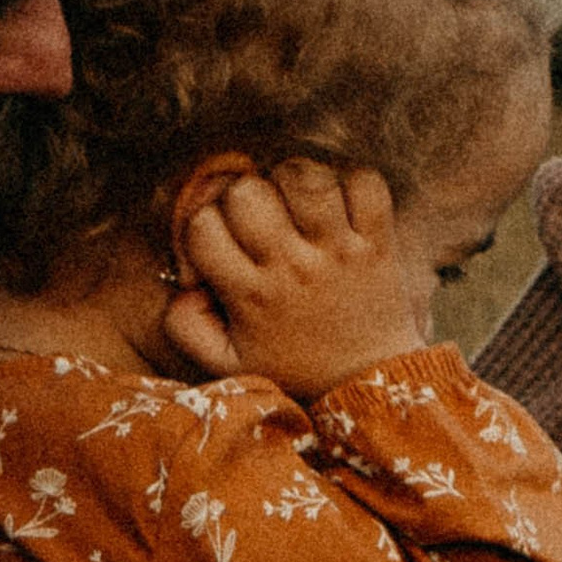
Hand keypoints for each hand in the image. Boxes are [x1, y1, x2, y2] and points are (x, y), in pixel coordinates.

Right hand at [162, 161, 428, 396]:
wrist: (367, 384)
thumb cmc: (293, 366)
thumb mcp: (227, 362)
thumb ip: (185, 326)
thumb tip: (183, 283)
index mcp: (250, 294)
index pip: (202, 226)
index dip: (204, 220)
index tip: (224, 237)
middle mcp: (292, 268)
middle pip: (248, 192)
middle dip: (246, 193)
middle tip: (263, 217)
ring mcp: (338, 251)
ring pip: (305, 177)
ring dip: (296, 180)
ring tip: (300, 204)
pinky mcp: (378, 242)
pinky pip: (364, 183)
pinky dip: (353, 181)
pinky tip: (342, 205)